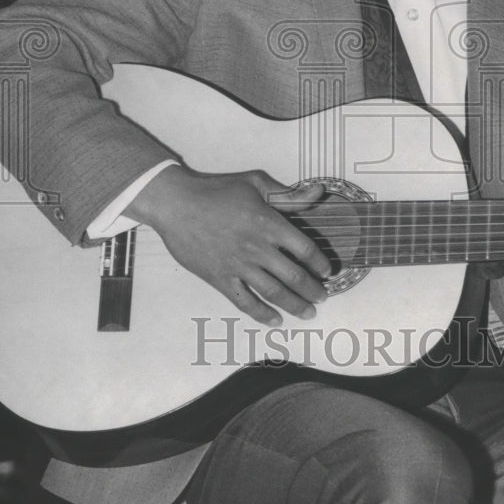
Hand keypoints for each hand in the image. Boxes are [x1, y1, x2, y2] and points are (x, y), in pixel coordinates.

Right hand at [130, 165, 332, 325]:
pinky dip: (262, 314)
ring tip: (307, 312)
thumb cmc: (215, 191)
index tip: (327, 271)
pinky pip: (244, 302)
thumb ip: (289, 193)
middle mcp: (256, 248)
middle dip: (312, 290)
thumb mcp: (255, 183)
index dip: (320, 262)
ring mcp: (238, 266)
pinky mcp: (220, 278)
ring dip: (294, 305)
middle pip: (294, 276)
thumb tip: (318, 192)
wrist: (176, 204)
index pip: (304, 248)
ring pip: (273, 293)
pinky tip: (274, 320)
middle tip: (322, 297)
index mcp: (268, 223)